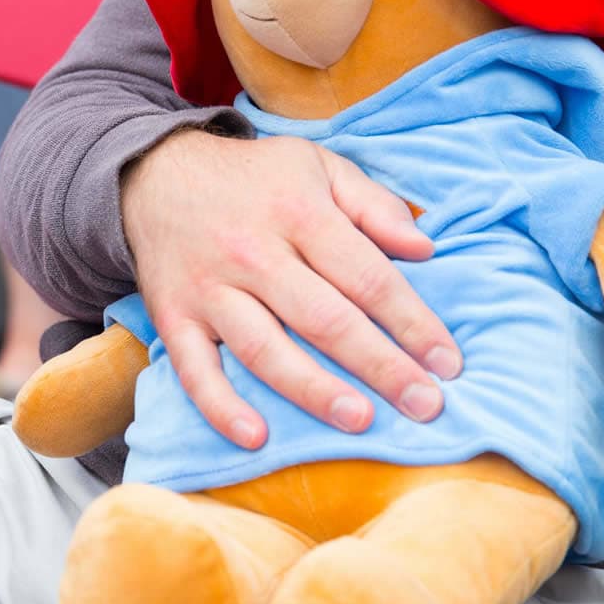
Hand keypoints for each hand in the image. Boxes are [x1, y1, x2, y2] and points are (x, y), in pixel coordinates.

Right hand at [119, 129, 461, 448]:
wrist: (154, 174)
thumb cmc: (254, 178)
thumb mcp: (318, 167)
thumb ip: (374, 205)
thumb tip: (425, 248)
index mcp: (299, 212)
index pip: (368, 277)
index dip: (413, 323)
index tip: (449, 363)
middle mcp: (254, 253)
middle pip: (325, 319)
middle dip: (380, 366)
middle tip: (425, 406)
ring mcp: (210, 289)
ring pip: (264, 349)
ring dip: (313, 389)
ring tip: (360, 421)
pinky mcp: (172, 317)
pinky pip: (193, 369)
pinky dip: (220, 405)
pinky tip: (255, 436)